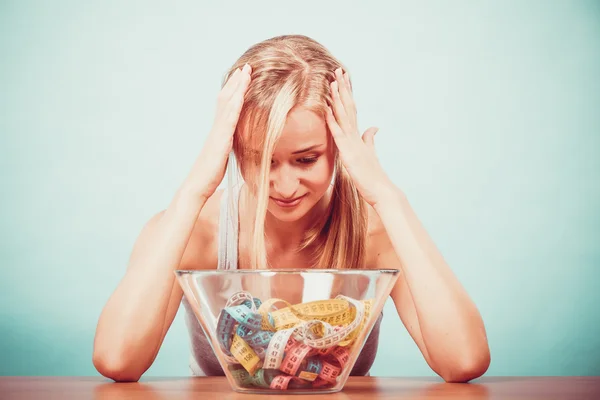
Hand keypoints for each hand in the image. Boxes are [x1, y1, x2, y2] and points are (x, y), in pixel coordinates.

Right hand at [194, 63, 251, 200]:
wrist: (197, 186)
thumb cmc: (209, 175)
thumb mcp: (222, 157)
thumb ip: (228, 147)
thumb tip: (235, 144)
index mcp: (219, 131)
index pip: (227, 105)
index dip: (235, 90)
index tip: (244, 77)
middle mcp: (217, 128)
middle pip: (226, 98)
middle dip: (236, 82)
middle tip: (246, 66)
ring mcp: (217, 132)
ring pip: (227, 104)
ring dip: (237, 87)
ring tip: (246, 72)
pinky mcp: (220, 140)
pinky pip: (229, 119)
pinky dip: (235, 105)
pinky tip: (241, 94)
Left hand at [325, 67, 394, 206]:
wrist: (382, 191)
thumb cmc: (374, 176)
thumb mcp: (370, 154)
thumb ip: (370, 139)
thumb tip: (373, 127)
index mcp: (359, 136)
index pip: (352, 110)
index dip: (347, 94)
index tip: (343, 79)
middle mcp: (357, 136)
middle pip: (349, 107)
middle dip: (343, 89)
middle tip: (338, 71)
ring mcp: (353, 144)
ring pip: (344, 116)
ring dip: (338, 98)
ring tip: (333, 81)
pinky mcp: (349, 154)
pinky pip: (339, 134)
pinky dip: (333, 121)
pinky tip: (327, 109)